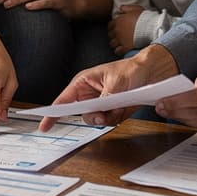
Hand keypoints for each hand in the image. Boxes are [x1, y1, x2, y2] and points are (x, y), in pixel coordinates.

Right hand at [38, 44, 178, 131]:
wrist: (152, 72)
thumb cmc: (131, 69)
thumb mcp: (115, 82)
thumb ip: (104, 98)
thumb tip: (97, 111)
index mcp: (83, 83)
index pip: (63, 100)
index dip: (52, 114)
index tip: (44, 126)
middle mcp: (90, 94)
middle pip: (82, 115)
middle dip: (94, 116)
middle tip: (104, 114)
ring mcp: (101, 103)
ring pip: (96, 120)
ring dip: (108, 117)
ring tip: (119, 105)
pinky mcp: (112, 110)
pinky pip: (109, 122)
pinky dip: (117, 118)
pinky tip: (124, 108)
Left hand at [108, 5, 142, 55]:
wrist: (150, 27)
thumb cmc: (144, 17)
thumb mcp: (135, 9)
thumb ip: (126, 8)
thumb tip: (120, 8)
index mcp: (118, 21)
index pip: (110, 25)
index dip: (113, 27)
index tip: (116, 29)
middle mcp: (117, 30)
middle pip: (110, 35)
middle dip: (114, 36)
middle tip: (119, 36)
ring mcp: (121, 39)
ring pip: (112, 43)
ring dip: (115, 43)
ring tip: (119, 44)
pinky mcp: (126, 47)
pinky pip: (118, 51)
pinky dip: (119, 51)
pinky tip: (122, 49)